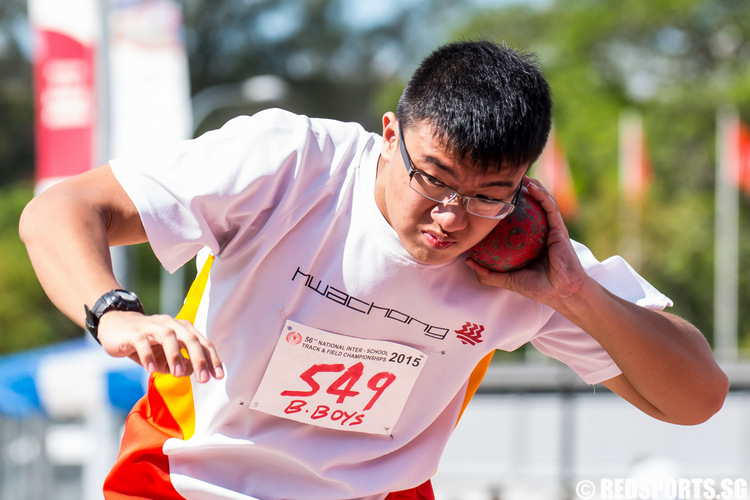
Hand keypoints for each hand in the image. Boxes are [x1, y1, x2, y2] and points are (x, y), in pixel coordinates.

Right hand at [97, 311, 223, 382]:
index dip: (212, 359)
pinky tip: (151, 370)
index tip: (219, 376)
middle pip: (190, 338)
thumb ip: (181, 364)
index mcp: (182, 329)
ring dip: (175, 355)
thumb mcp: (165, 357)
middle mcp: (171, 325)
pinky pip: (143, 342)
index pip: (202, 343)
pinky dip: (148, 356)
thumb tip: (193, 371)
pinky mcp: (134, 332)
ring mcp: (152, 327)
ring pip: (168, 337)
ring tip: (178, 374)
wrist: (116, 327)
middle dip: (199, 359)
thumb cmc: (147, 344)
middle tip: (204, 379)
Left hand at [465, 177, 588, 308]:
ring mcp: (551, 229)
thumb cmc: (538, 287)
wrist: (562, 293)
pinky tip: (532, 186)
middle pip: (528, 207)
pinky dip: (542, 194)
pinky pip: (550, 207)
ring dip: (531, 186)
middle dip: (518, 192)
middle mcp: (540, 232)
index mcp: (529, 241)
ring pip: (541, 202)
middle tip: (502, 180)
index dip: (504, 207)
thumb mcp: (507, 279)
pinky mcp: (560, 228)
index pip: (516, 220)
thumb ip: (488, 273)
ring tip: (518, 175)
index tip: (490, 196)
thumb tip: (468, 262)